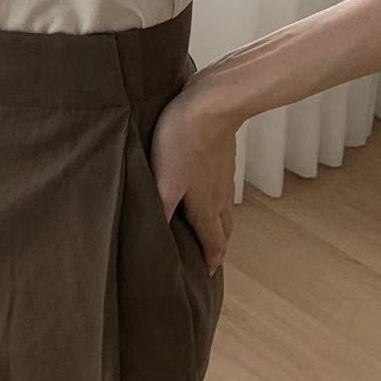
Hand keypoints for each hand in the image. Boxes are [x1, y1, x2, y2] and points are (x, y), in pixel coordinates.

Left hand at [148, 74, 239, 276]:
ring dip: (218, 223)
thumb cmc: (183, 142)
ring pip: (224, 208)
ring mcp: (223, 175)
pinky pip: (222, 187)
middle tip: (211, 258)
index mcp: (205, 206)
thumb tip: (156, 240)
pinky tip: (206, 189)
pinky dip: (217, 199)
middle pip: (223, 229)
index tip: (208, 276)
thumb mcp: (164, 181)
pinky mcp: (222, 157)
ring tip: (209, 229)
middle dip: (218, 246)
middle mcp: (219, 195)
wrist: (212, 104)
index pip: (213, 243)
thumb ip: (159, 211)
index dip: (211, 261)